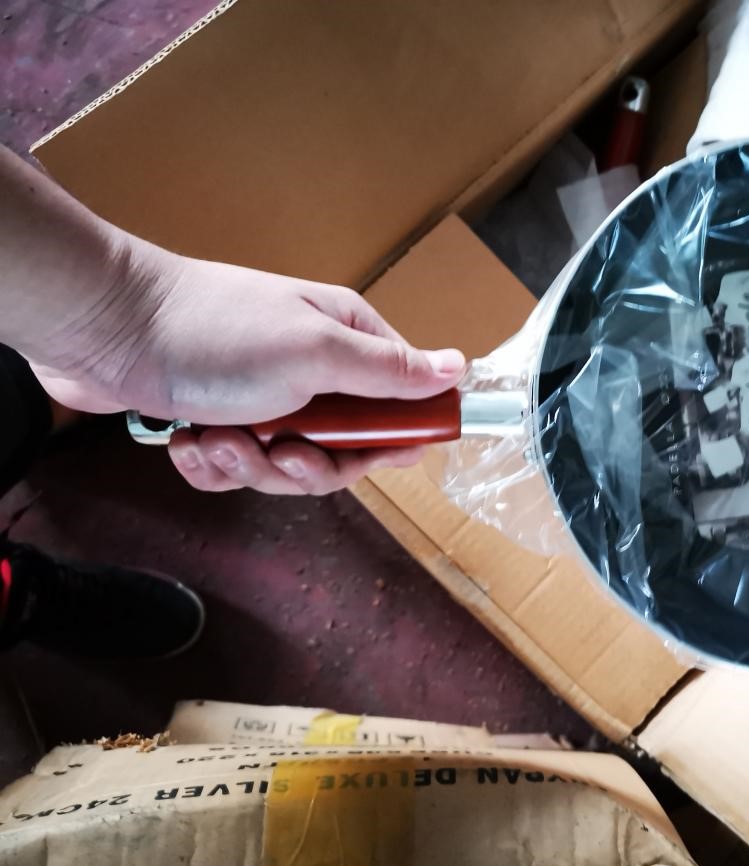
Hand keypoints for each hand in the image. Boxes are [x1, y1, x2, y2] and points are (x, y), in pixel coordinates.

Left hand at [31, 245, 463, 494]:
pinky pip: (235, 470)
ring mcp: (261, 398)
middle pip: (340, 451)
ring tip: (217, 440)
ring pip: (284, 467)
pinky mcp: (216, 421)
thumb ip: (389, 370)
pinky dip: (212, 467)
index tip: (372, 455)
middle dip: (305, 465)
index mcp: (345, 341)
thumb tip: (458, 367)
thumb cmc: (216, 331)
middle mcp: (309, 371)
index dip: (389, 440)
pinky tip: (189, 443)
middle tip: (280, 450)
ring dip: (250, 466)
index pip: (397, 404)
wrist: (105, 327)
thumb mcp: (317, 352)